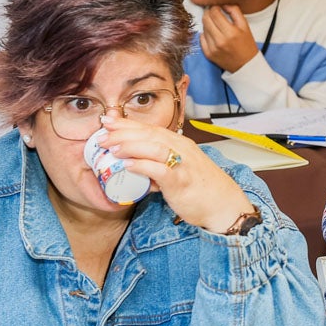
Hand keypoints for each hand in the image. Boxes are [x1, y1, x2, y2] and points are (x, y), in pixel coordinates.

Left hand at [96, 113, 252, 232]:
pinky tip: (128, 166)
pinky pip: (160, 171)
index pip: (150, 129)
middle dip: (123, 132)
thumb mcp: (179, 169)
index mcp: (179, 144)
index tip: (108, 121)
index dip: (128, 124)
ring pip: (154, 147)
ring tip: (111, 148)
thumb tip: (136, 167)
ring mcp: (183, 164)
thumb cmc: (201, 188)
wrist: (223, 204)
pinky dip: (143, 166)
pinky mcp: (181, 181)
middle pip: (149, 134)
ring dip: (131, 146)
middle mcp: (181, 149)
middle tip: (102, 134)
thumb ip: (157, 166)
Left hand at [200, 5, 257, 73]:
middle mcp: (220, 40)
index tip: (217, 6)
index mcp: (231, 32)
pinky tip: (213, 34)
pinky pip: (201, 38)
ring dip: (208, 23)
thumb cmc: (247, 44)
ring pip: (203, 28)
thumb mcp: (245, 26)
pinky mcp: (208, 54)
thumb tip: (223, 3)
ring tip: (216, 24)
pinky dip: (206, 33)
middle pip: (206, 19)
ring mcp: (213, 48)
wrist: (246, 65)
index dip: (214, 7)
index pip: (214, 13)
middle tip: (214, 12)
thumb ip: (235, 11)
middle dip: (209, 13)